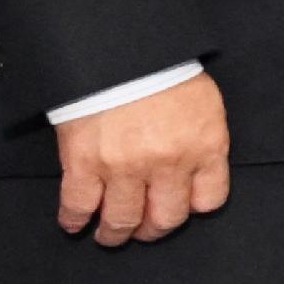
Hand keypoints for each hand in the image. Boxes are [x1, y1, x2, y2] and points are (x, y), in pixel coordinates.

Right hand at [54, 71, 229, 245]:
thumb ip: (203, 139)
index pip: (209, 200)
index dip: (193, 208)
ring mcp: (125, 167)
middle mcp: (168, 164)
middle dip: (153, 229)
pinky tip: (74, 223)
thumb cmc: (163, 68)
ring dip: (116, 233)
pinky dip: (74, 220)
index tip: (180, 207)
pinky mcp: (85, 163)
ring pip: (123, 220)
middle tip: (143, 229)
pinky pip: (79, 205)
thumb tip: (196, 170)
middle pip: (165, 218)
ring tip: (110, 235)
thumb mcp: (203, 103)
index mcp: (204, 146)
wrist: (118, 48)